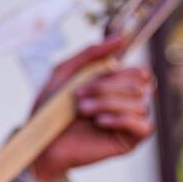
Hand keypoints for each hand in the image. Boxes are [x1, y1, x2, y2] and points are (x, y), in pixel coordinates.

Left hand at [31, 37, 154, 181]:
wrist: (38, 141)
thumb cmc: (49, 109)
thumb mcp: (64, 74)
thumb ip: (89, 54)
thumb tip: (119, 39)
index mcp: (114, 85)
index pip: (139, 71)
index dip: (119, 71)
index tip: (92, 77)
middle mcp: (126, 102)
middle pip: (140, 84)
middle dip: (106, 86)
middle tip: (78, 95)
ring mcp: (129, 122)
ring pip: (140, 103)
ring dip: (106, 103)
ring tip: (81, 111)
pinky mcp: (128, 142)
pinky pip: (144, 126)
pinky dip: (120, 119)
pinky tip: (98, 121)